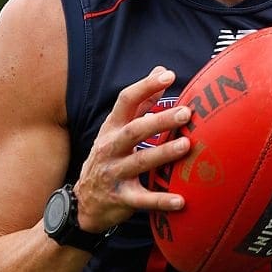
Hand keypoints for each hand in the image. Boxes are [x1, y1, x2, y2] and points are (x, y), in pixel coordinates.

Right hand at [74, 67, 190, 231]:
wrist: (86, 201)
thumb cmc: (110, 157)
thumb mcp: (118, 128)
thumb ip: (141, 101)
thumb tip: (161, 69)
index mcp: (112, 128)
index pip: (125, 101)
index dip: (145, 86)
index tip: (168, 75)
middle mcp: (111, 148)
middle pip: (134, 131)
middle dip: (159, 121)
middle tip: (186, 113)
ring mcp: (114, 174)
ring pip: (139, 162)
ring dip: (163, 154)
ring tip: (186, 145)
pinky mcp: (121, 199)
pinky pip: (143, 200)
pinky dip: (161, 200)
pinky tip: (181, 201)